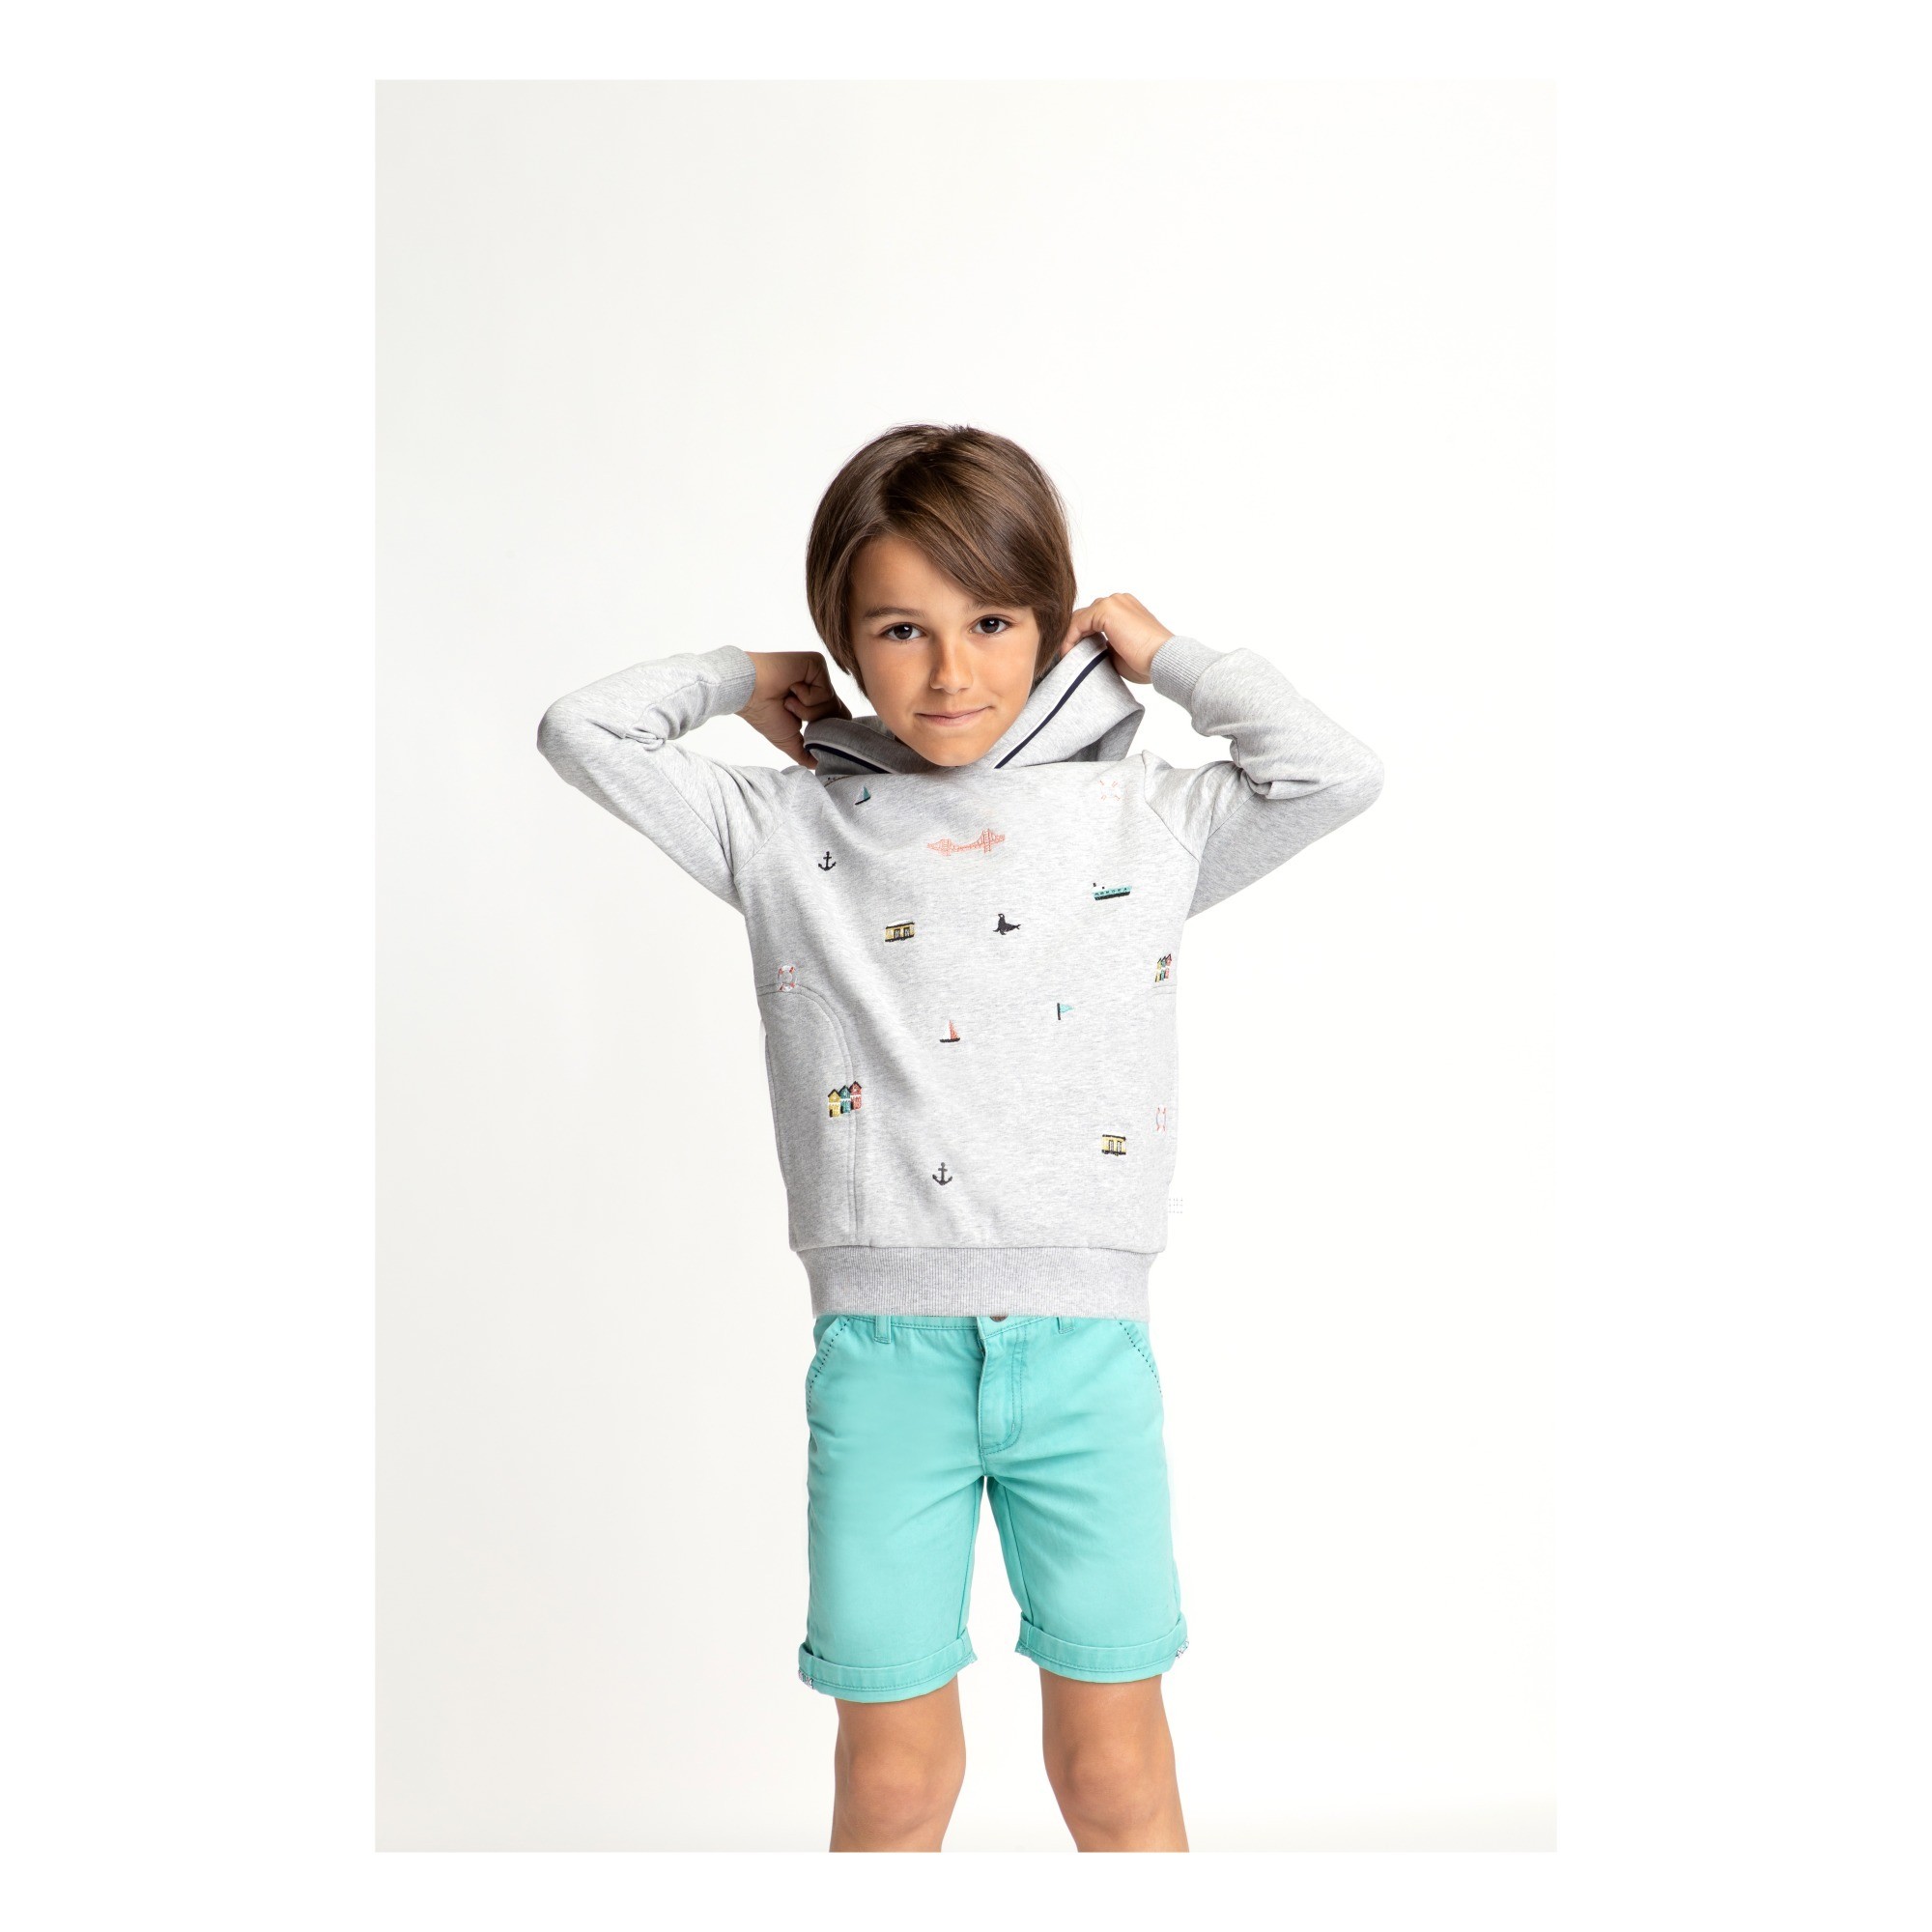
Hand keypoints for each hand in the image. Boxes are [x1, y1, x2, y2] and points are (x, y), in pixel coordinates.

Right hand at [738, 652, 851, 768]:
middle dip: (815, 721)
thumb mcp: (788, 741)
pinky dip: (806, 698)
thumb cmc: (763, 713)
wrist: (749, 694)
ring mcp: (819, 675)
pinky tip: (790, 688)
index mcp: (815, 702)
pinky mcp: (817, 664)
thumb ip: (805, 753)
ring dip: (806, 710)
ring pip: (832, 704)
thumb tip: (818, 765)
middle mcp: (819, 687)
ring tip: (787, 701)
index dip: (829, 729)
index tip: (809, 731)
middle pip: (840, 714)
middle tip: (793, 714)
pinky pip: (826, 691)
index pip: (838, 718)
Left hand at [1057, 594, 1174, 684]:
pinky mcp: (1106, 610)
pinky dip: (1069, 638)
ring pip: (1078, 618)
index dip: (1079, 636)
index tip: (1072, 656)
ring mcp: (1113, 603)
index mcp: (1124, 608)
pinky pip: (1077, 622)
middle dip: (1072, 635)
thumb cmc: (1147, 661)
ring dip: (1069, 637)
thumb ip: (1103, 645)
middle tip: (1066, 656)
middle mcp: (1118, 601)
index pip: (1093, 618)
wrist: (1164, 659)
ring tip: (1066, 657)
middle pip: (1084, 615)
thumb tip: (1085, 651)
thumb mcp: (1119, 652)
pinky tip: (1068, 654)